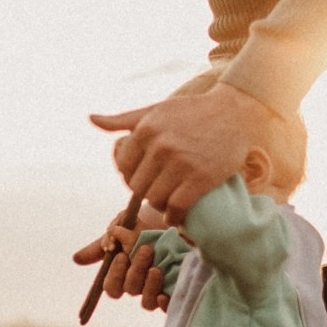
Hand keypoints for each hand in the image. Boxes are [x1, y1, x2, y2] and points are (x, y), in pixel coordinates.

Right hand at [73, 217, 171, 311]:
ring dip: (149, 286)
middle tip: (145, 249)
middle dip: (135, 271)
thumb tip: (77, 259)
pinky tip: (165, 295)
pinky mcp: (174, 291)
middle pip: (130, 289)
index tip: (121, 255)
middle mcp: (137, 285)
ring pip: (146, 301)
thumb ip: (105, 240)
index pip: (111, 287)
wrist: (169, 222)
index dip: (114, 275)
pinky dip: (164, 304)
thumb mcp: (123, 227)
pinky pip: (167, 307)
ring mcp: (155, 290)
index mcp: (121, 274)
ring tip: (156, 268)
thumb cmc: (140, 228)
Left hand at [91, 82, 275, 216]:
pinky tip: (178, 213)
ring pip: (155, 199)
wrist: (234, 112)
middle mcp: (160, 146)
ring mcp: (181, 163)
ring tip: (169, 199)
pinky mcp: (200, 178)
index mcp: (146, 129)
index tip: (145, 176)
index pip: (123, 167)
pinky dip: (174, 216)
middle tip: (159, 189)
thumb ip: (122, 120)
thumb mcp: (155, 110)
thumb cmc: (191, 111)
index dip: (132, 175)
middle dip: (146, 191)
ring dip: (160, 205)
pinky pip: (176, 207)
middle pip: (137, 187)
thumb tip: (91, 119)